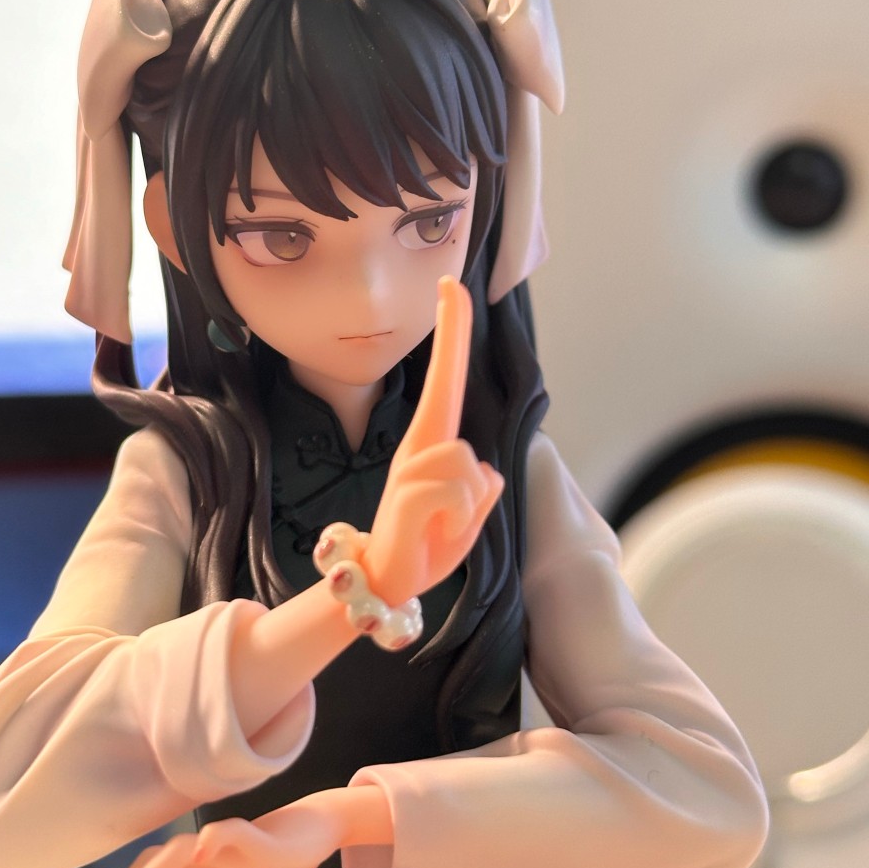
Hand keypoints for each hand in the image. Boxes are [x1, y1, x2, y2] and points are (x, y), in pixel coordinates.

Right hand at [364, 276, 503, 605]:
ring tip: (445, 527)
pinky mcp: (406, 499)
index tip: (450, 284)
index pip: (445, 378)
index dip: (450, 330)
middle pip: (449, 403)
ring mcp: (408, 471)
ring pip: (463, 461)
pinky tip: (438, 536)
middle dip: (455, 385)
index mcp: (432, 445)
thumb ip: (480, 486)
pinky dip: (460, 519)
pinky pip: (455, 493)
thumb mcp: (469, 514)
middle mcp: (417, 448)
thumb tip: (481, 472)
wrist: (388, 582)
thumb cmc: (428, 545)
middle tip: (452, 380)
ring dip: (469, 503)